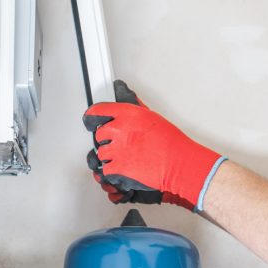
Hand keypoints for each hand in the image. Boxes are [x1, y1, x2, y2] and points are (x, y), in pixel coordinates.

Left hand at [83, 80, 224, 210]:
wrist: (178, 163)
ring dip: (110, 157)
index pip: (98, 111)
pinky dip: (113, 171)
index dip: (91, 117)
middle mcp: (119, 130)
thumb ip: (134, 110)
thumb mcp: (152, 117)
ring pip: (102, 154)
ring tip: (126, 158)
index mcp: (127, 114)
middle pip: (99, 135)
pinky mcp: (118, 167)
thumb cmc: (171, 142)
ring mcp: (117, 149)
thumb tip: (126, 96)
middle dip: (107, 141)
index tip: (89, 120)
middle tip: (120, 145)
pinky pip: (106, 169)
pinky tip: (124, 168)